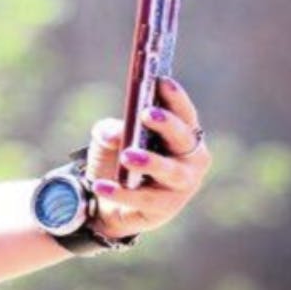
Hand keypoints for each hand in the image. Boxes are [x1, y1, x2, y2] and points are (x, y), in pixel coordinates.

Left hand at [85, 77, 210, 238]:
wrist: (108, 203)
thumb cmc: (119, 160)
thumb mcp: (109, 139)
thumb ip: (110, 130)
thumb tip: (116, 133)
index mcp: (181, 136)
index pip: (184, 113)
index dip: (175, 98)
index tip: (162, 81)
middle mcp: (190, 159)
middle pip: (183, 138)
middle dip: (166, 124)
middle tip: (145, 113)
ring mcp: (181, 186)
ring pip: (171, 171)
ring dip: (150, 161)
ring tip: (128, 155)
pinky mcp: (165, 208)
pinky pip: (143, 199)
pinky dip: (120, 191)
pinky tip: (100, 185)